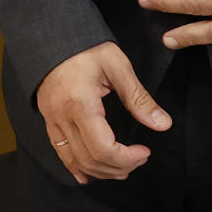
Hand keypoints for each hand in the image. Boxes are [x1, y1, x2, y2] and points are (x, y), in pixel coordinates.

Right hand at [35, 42, 171, 183]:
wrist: (52, 37)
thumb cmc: (85, 47)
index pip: (103, 149)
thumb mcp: (117, 66)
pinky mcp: (49, 120)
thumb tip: (162, 124)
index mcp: (80, 103)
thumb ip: (139, 98)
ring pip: (76, 162)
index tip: (144, 151)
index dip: (127, 158)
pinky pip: (61, 153)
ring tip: (122, 166)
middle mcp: (62, 117)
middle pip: (90, 160)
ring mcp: (52, 120)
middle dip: (119, 167)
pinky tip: (88, 174)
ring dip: (101, 171)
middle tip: (139, 158)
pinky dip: (76, 168)